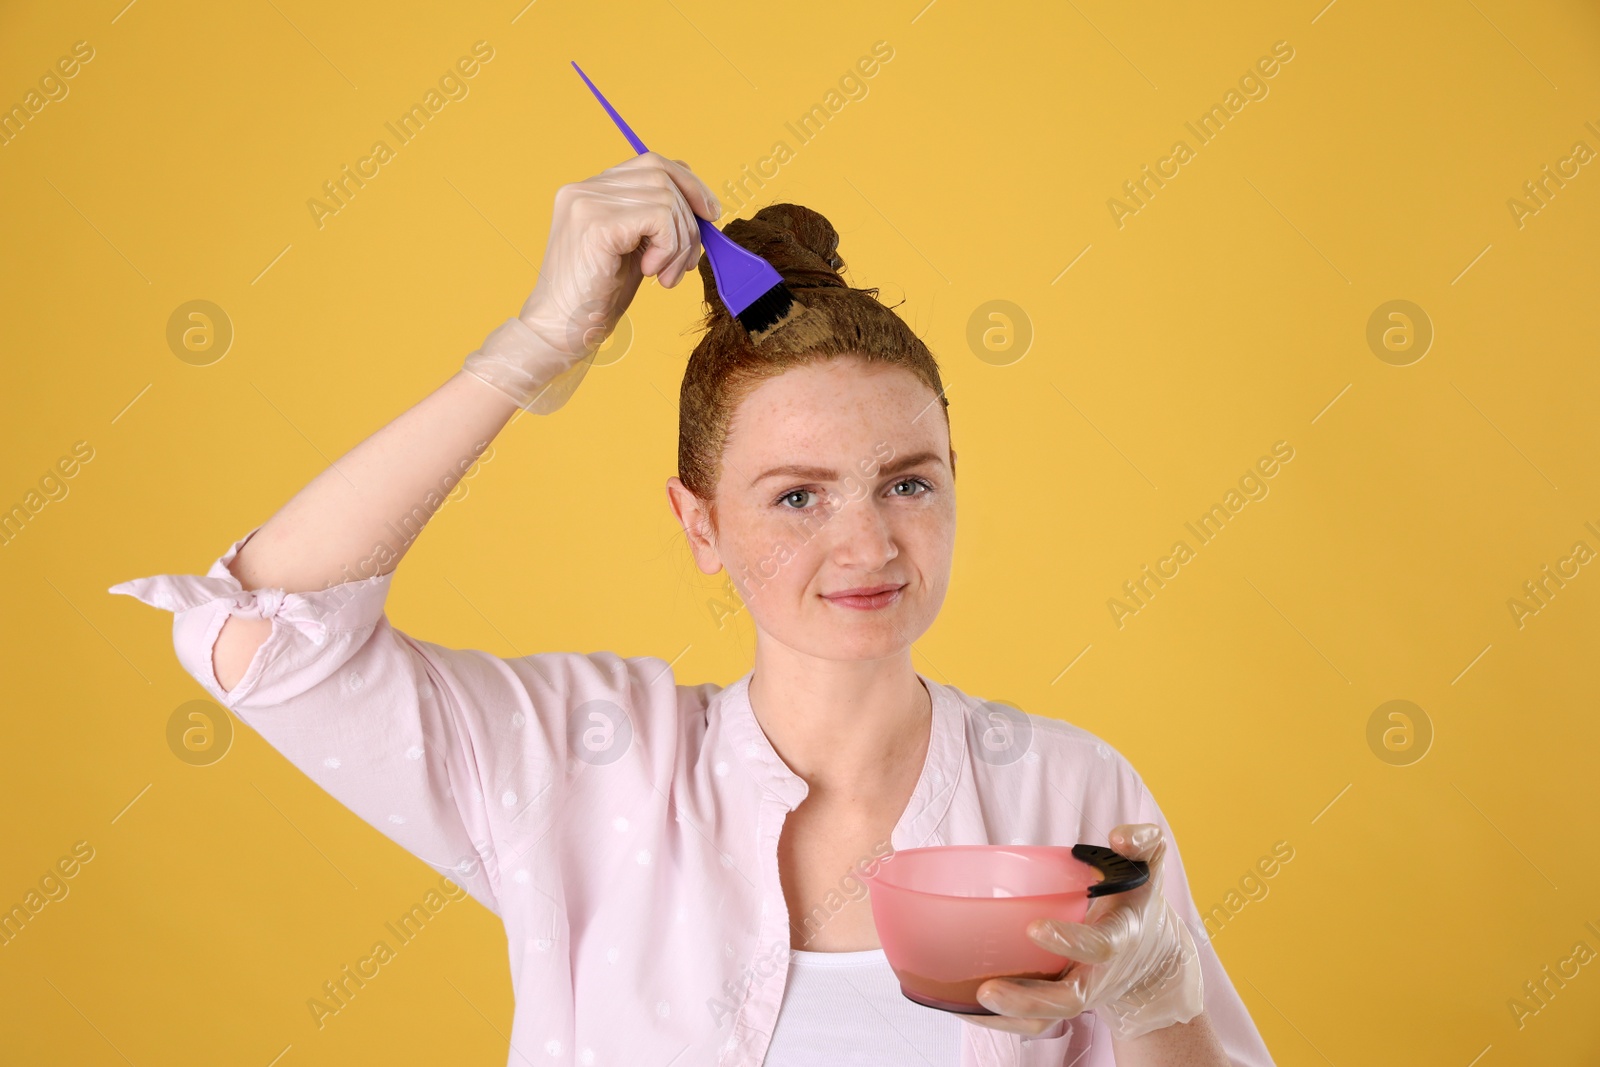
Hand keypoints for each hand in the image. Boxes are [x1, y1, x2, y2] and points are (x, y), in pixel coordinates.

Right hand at [462, 152, 721, 412]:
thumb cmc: (595, 299)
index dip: (689, 184)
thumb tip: (703, 206)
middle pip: (663, 174)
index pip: (652, 164)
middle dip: (689, 220)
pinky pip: (659, 217)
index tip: (710, 214)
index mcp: (589, 191)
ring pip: (666, 198)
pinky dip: (668, 247)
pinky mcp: (597, 223)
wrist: (558, 331)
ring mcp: (587, 201)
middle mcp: (584, 188)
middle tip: (686, 263)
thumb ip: (654, 222)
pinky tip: (650, 273)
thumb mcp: (632, 250)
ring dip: (680, 243)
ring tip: (666, 276)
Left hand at [967, 823, 1203, 1039]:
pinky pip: (1031, 1022)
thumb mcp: (1150, 869)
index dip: (1071, 941)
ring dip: (1010, 1016)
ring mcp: (1079, 993)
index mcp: (1120, 939)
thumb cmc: (1137, 904)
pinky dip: (1000, 1021)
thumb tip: (1118, 837)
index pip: (1099, 947)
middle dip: (1030, 998)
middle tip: (987, 989)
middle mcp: (1099, 975)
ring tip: (972, 1000)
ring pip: (1047, 1018)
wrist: (1151, 956)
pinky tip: (963, 1007)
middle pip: (1069, 1000)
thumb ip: (1142, 843)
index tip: (1033, 928)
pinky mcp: (1060, 1004)